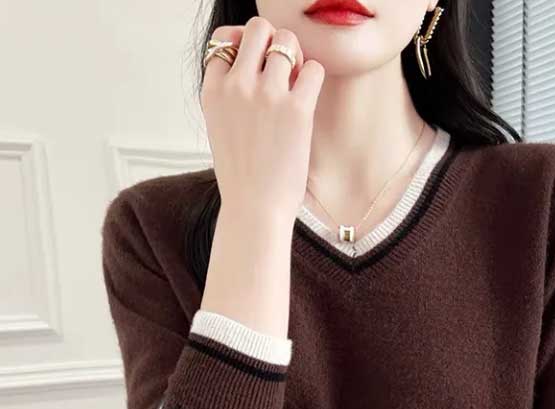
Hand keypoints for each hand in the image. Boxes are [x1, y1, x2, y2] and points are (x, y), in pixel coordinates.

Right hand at [201, 16, 324, 216]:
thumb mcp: (218, 129)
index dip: (244, 48)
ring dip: (297, 58)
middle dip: (274, 43)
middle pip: (258, 28)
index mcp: (212, 91)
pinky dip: (315, 78)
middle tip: (282, 71)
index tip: (255, 71)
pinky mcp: (296, 109)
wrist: (255, 208)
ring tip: (297, 86)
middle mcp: (236, 85)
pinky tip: (309, 99)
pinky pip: (314, 69)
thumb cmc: (241, 176)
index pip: (224, 40)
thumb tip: (248, 65)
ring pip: (288, 41)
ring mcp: (266, 95)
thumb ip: (227, 95)